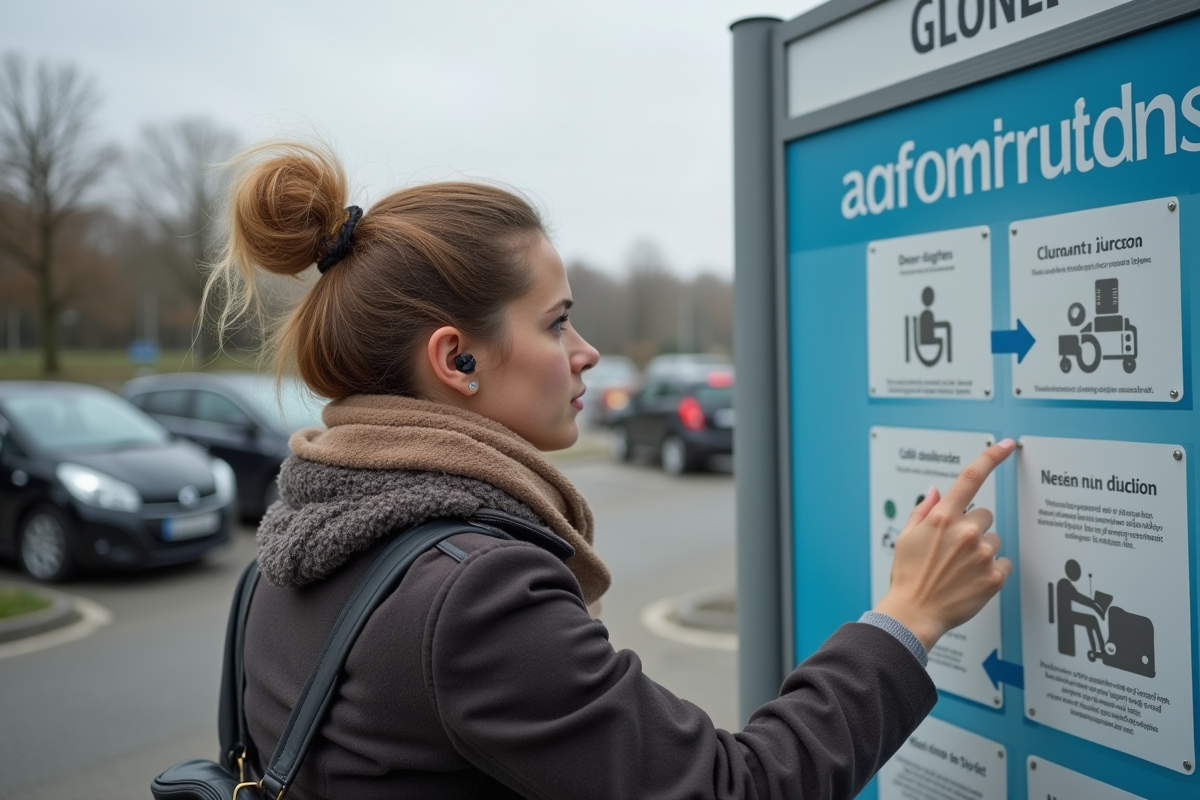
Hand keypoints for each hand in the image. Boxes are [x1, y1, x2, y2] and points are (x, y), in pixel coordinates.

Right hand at [873, 439, 1015, 651]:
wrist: (914, 614)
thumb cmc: (908, 577)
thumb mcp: (905, 538)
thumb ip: (923, 511)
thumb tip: (936, 492)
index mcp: (942, 518)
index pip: (970, 478)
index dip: (990, 457)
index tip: (1004, 445)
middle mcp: (965, 532)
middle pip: (985, 514)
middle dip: (973, 526)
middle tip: (955, 548)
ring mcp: (982, 555)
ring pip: (995, 540)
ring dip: (983, 550)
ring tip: (961, 568)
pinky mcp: (994, 577)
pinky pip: (1004, 563)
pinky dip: (991, 571)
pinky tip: (972, 580)